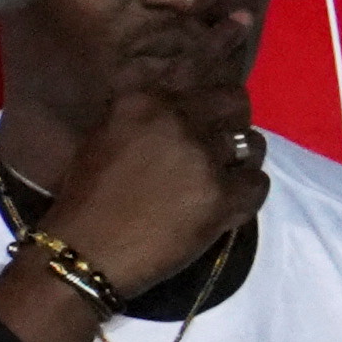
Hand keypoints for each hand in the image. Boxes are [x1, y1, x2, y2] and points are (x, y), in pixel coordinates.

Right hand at [30, 74, 268, 312]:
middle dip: (235, 123)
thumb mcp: (105, 138)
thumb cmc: (86, 200)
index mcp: (144, 102)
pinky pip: (258, 184)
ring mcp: (202, 159)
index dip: (209, 110)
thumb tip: (181, 112)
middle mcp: (178, 121)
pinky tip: (230, 205)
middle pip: (235, 105)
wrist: (83, 251)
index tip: (205, 127)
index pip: (203, 90)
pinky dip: (248, 194)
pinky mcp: (221, 197)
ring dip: (243, 160)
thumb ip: (143, 118)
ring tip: (227, 178)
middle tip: (225, 147)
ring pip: (252, 144)